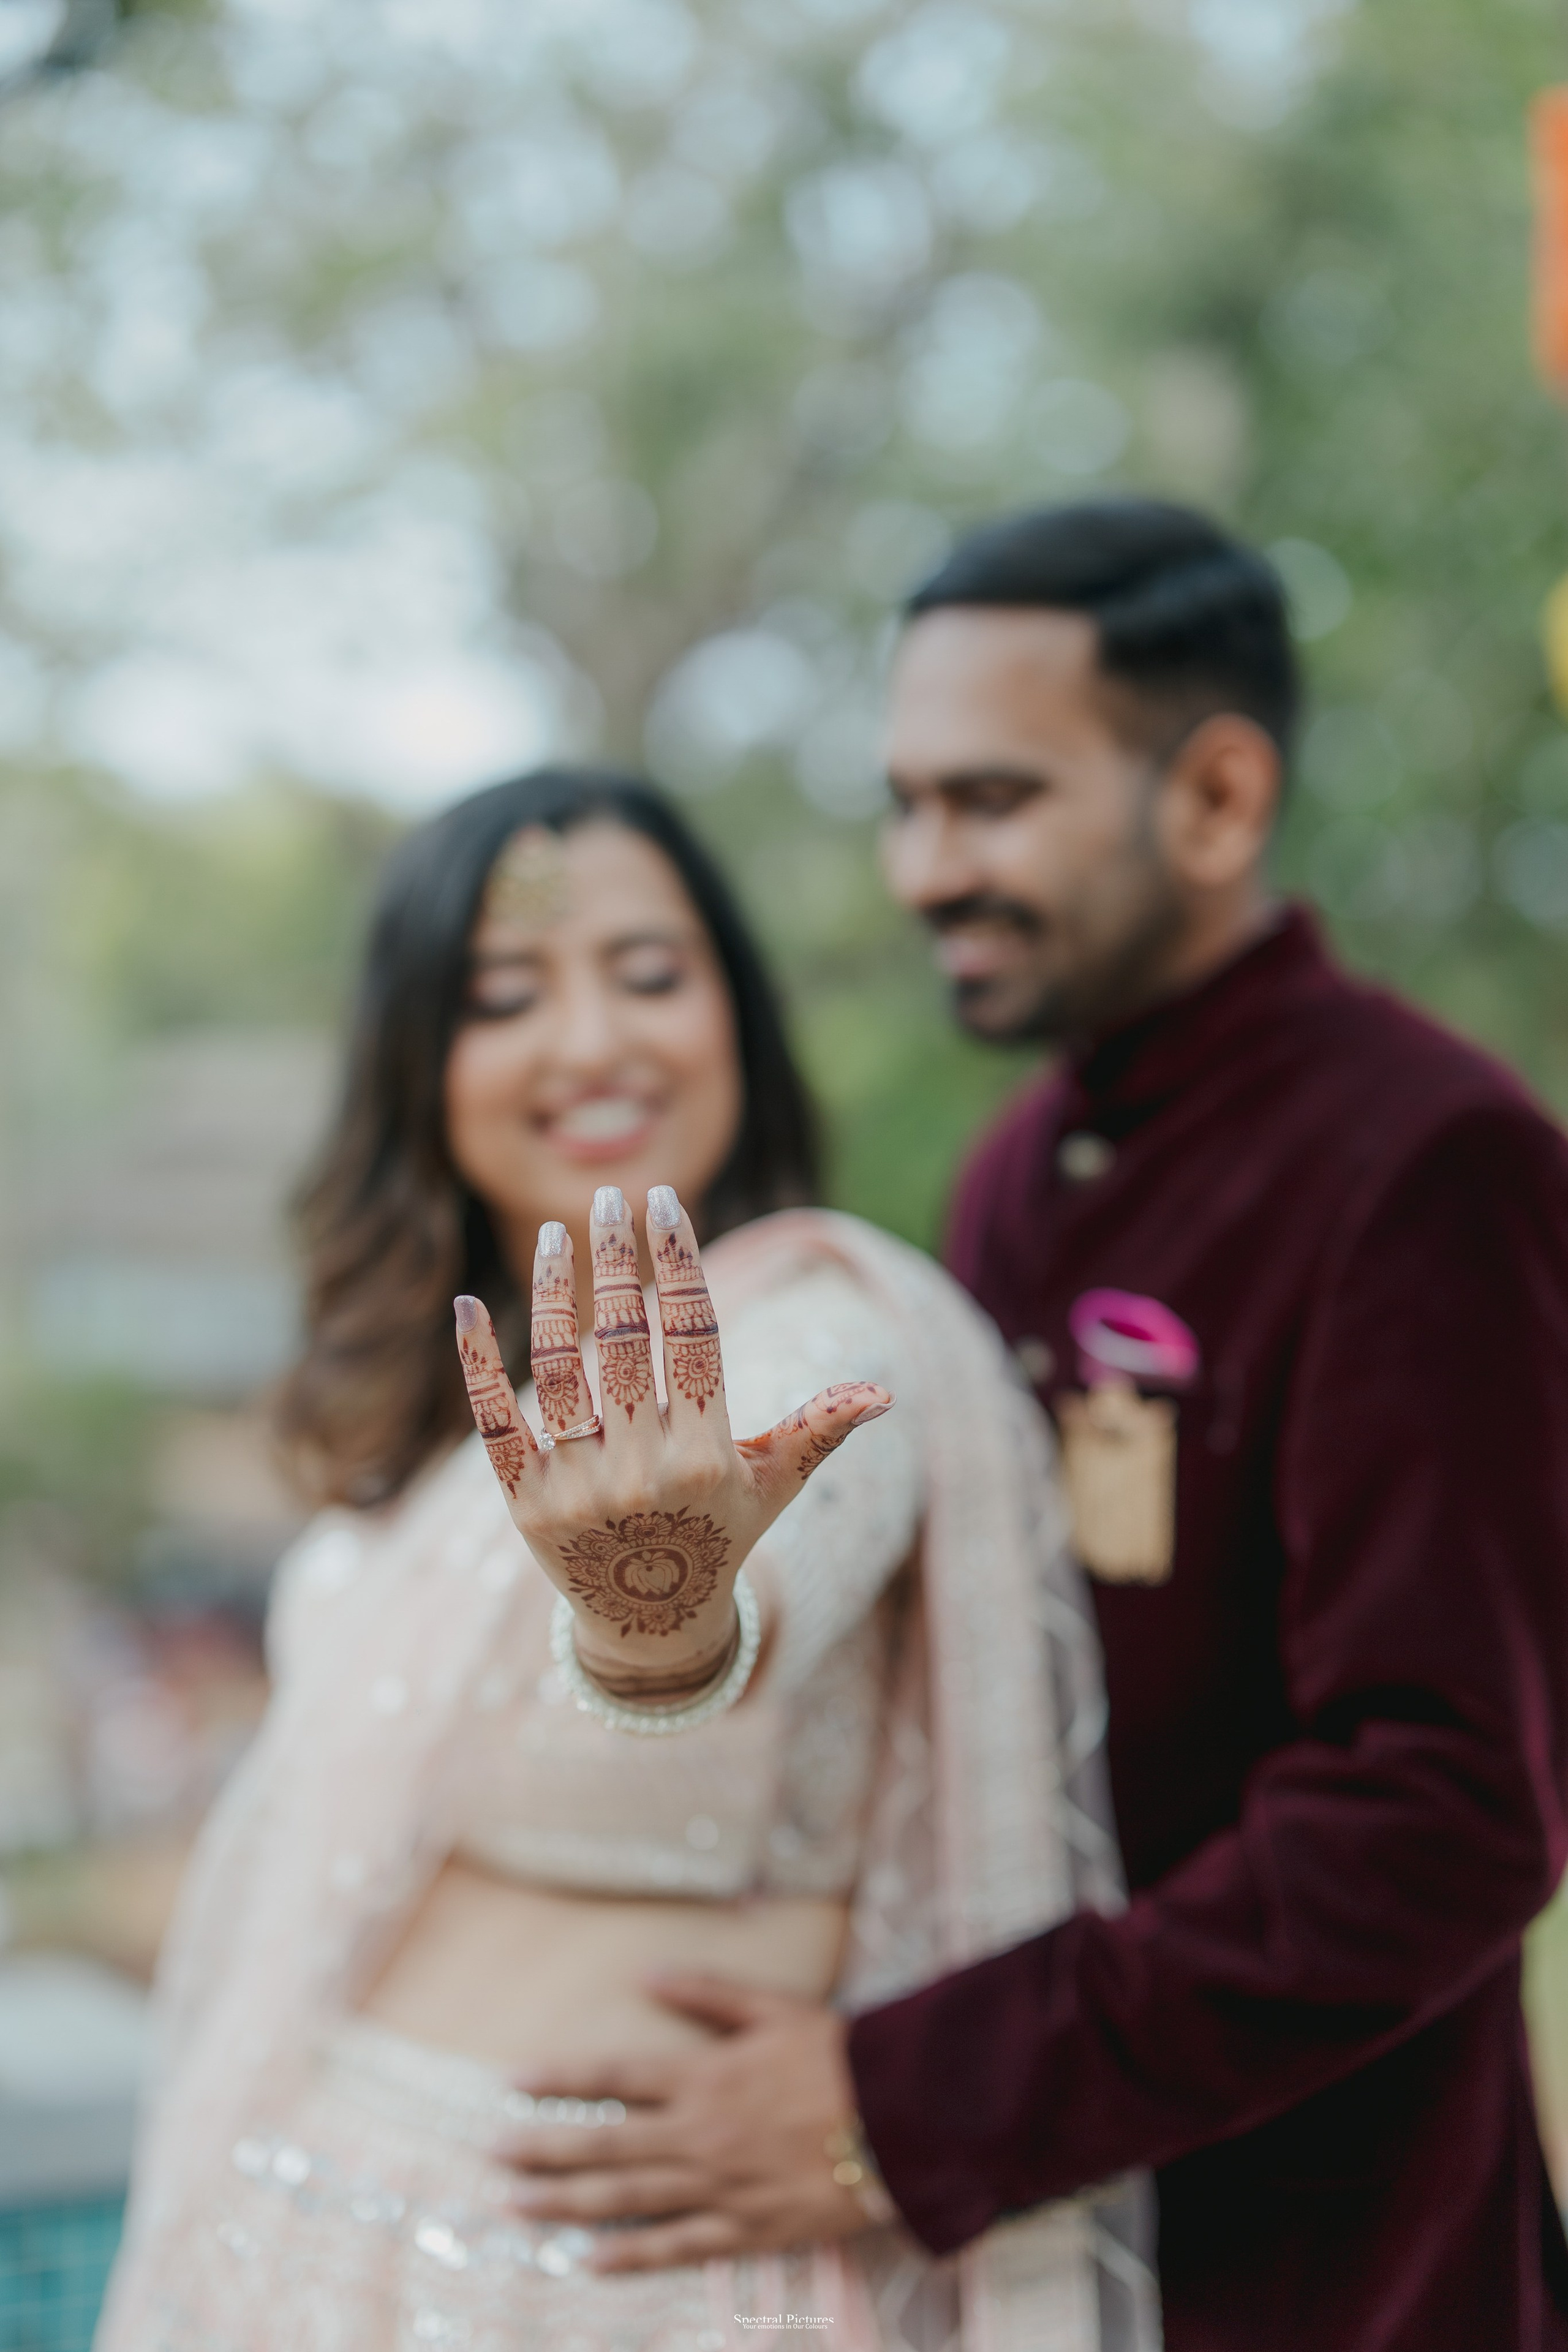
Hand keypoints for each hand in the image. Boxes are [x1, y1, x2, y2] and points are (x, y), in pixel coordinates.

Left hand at [455, 1183, 891, 1692]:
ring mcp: (578, 1485)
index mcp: (706, 1454)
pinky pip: (495, 1419)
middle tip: (608, 1199)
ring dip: (552, 1291)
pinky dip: (477, 1361)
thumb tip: (885, 1391)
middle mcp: (641, 1469)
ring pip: (558, 1366)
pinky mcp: (524, 1501)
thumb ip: (820, 1429)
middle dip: (616, 1259)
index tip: (664, 1204)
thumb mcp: (774, 1484)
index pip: (693, 1334)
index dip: (680, 1263)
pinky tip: (466, 1308)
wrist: (649, 1620)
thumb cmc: (722, 1533)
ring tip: (550, 1235)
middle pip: (624, 1338)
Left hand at [501, 1976, 879, 2268]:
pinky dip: (630, 2255)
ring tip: (517, 2207)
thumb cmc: (838, 2057)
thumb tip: (648, 1972)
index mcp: (704, 2075)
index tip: (511, 2082)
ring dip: (566, 2202)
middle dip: (542, 2149)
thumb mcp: (773, 2009)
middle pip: (604, 2142)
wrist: (899, 2119)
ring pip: (626, 2197)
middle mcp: (699, 2132)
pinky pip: (676, 2246)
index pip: (614, 2073)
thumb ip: (708, 1992)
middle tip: (491, 2156)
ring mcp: (718, 2185)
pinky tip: (589, 2261)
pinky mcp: (744, 2227)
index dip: (560, 2077)